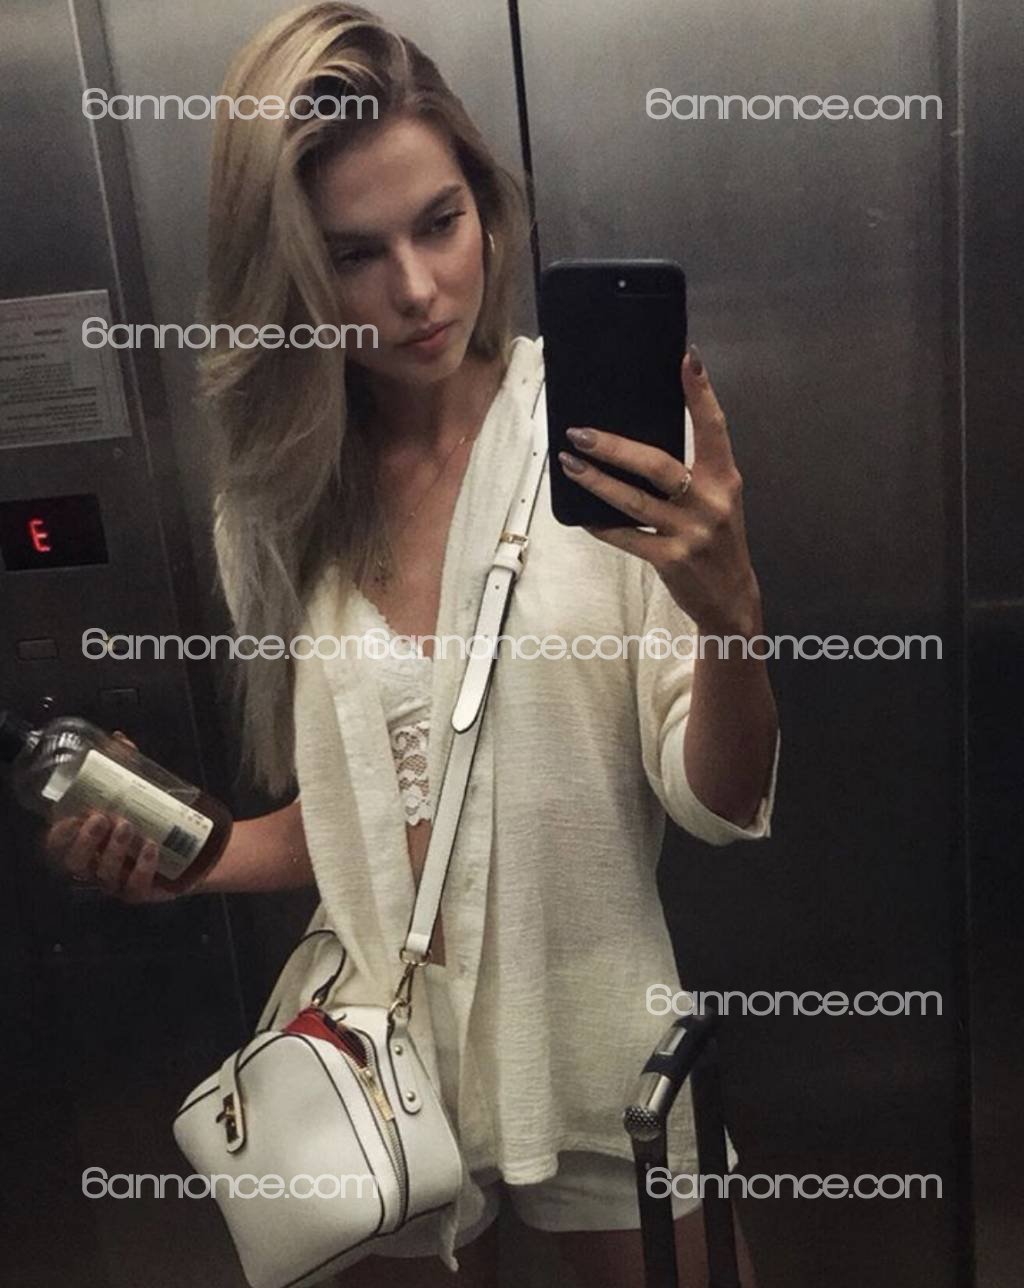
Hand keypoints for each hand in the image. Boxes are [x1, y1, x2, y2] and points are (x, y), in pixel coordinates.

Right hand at [41, 732, 177, 903]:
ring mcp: (117, 882)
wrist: (195, 846)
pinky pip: (134, 887)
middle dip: (85, 841)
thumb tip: (119, 738)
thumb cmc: (157, 819)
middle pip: (75, 863)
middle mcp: (96, 864)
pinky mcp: (140, 893)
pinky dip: (141, 867)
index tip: (71, 816)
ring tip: (129, 826)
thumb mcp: (143, 791)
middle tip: (103, 817)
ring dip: (113, 850)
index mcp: (88, 842)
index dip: (60, 834)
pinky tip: (150, 847)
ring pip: (103, 874)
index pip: (59, 845)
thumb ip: (129, 767)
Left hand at [556, 344, 761, 636]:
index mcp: (724, 479)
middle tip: (579, 433)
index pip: (714, 428)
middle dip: (614, 447)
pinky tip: (582, 515)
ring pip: (633, 501)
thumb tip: (637, 441)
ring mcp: (690, 532)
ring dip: (596, 481)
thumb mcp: (717, 499)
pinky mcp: (671, 559)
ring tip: (569, 464)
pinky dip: (602, 525)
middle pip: (657, 465)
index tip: (688, 358)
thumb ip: (691, 472)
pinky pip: (627, 537)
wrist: (731, 597)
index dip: (701, 393)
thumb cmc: (716, 540)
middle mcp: (710, 501)